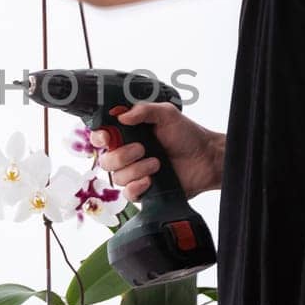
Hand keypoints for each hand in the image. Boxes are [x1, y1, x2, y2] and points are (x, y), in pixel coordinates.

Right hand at [95, 102, 223, 200]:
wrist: (206, 158)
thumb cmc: (187, 134)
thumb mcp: (166, 114)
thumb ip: (143, 110)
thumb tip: (121, 116)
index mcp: (128, 134)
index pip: (101, 137)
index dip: (98, 138)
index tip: (106, 137)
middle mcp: (127, 154)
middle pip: (105, 160)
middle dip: (121, 155)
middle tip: (142, 148)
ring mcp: (135, 173)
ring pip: (117, 178)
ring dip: (136, 170)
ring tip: (157, 163)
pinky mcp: (144, 190)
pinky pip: (128, 194)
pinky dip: (137, 187)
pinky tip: (150, 180)